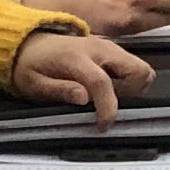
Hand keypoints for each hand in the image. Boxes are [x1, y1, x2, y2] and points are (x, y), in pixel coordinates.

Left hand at [10, 28, 152, 124]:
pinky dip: (129, 81)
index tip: (102, 126)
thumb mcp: (34, 84)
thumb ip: (59, 90)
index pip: (102, 82)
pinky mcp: (112, 49)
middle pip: (137, 69)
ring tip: (107, 97)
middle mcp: (98, 48)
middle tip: (110, 104)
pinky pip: (133, 65)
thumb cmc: (30, 66)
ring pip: (140, 67)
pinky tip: (108, 88)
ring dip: (131, 87)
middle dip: (132, 93)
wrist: (28, 43)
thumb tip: (83, 98)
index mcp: (76, 58)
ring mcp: (108, 46)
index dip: (107, 108)